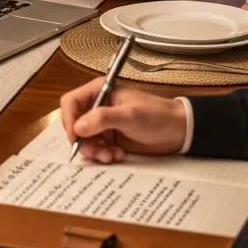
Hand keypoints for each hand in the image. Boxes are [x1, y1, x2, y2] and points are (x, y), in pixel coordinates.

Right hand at [59, 77, 187, 163]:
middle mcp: (98, 107)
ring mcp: (103, 124)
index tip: (75, 136)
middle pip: (75, 124)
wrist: (178, 131)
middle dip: (83, 141)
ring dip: (94, 151)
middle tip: (96, 152)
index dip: (69, 119)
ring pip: (84, 140)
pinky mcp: (110, 138)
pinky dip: (104, 155)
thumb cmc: (157, 115)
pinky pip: (96, 149)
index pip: (71, 102)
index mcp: (100, 91)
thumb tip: (78, 127)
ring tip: (110, 156)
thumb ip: (103, 118)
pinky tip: (118, 155)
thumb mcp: (130, 115)